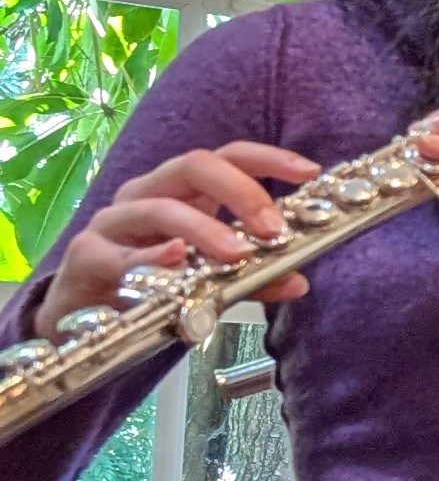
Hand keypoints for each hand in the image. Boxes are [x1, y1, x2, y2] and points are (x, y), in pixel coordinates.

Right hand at [36, 144, 322, 326]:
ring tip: (237, 254)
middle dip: (241, 192)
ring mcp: (113, 222)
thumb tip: (298, 282)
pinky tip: (174, 261)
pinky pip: (119, 254)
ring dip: (203, 228)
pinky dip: (150, 258)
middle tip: (274, 229)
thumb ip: (253, 279)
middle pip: (194, 166)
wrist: (87, 323)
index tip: (309, 171)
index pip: (226, 157)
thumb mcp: (212, 281)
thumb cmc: (153, 288)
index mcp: (181, 191)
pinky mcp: (86, 257)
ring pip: (158, 207)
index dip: (268, 158)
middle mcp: (146, 194)